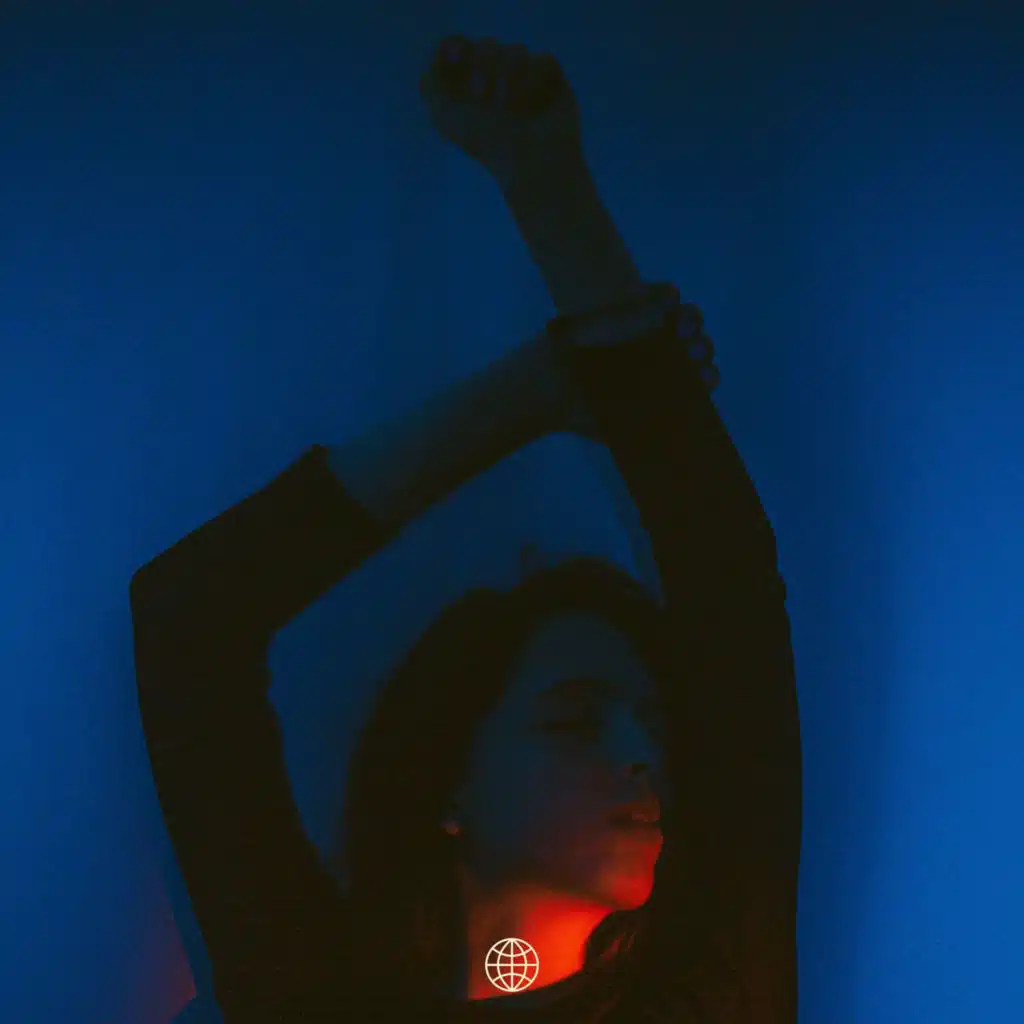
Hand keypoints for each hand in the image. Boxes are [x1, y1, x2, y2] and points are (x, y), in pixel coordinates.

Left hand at [420, 35, 585, 186]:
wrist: (528, 162)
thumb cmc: (488, 144)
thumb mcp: (447, 119)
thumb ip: (432, 86)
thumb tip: (438, 59)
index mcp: (471, 85)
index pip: (460, 47)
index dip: (456, 50)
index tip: (455, 61)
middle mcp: (498, 78)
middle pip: (486, 45)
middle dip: (482, 67)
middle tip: (482, 97)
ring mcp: (526, 77)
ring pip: (514, 50)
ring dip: (507, 76)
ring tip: (507, 106)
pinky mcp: (552, 80)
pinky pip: (541, 61)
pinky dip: (533, 81)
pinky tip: (531, 103)